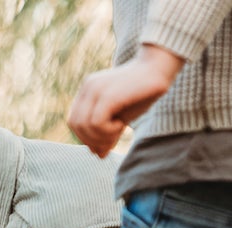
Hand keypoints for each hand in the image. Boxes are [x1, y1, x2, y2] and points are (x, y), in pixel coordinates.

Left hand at [68, 43, 183, 156]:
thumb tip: (99, 155)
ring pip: (85, 126)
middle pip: (76, 125)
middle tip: (114, 138)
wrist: (158, 70)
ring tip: (119, 130)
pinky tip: (121, 124)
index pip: (74, 122)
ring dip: (102, 136)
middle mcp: (88, 88)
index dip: (86, 137)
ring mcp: (96, 89)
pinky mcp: (107, 95)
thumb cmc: (141, 93)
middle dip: (93, 140)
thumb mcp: (120, 118)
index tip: (106, 141)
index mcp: (87, 91)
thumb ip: (107, 134)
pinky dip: (108, 131)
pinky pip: (97, 123)